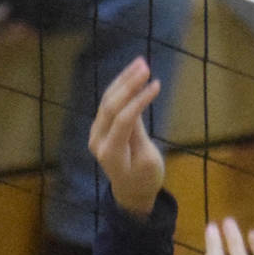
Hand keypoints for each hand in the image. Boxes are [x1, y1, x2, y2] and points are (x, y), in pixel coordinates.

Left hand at [87, 57, 164, 218]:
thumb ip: (139, 135)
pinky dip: (121, 87)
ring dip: (123, 80)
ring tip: (140, 62)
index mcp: (111, 152)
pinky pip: (109, 103)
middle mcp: (98, 140)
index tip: (157, 83)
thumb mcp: (149, 161)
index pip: (123, 119)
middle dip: (128, 83)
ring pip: (108, 100)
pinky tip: (133, 74)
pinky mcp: (100, 127)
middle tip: (145, 65)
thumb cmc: (146, 179)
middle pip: (110, 105)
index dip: (139, 100)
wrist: (131, 192)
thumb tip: (135, 106)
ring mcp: (96, 133)